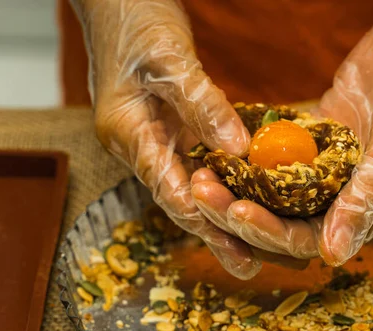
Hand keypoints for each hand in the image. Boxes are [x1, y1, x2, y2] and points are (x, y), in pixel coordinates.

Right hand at [71, 0, 280, 278]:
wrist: (120, 3)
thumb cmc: (135, 21)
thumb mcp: (169, 58)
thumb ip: (202, 103)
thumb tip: (239, 149)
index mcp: (128, 133)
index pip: (167, 187)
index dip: (202, 219)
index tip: (235, 245)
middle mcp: (140, 146)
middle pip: (180, 199)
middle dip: (215, 232)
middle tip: (249, 264)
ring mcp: (155, 141)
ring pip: (190, 188)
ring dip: (220, 216)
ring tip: (252, 249)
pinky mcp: (170, 132)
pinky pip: (198, 165)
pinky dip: (222, 186)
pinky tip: (245, 201)